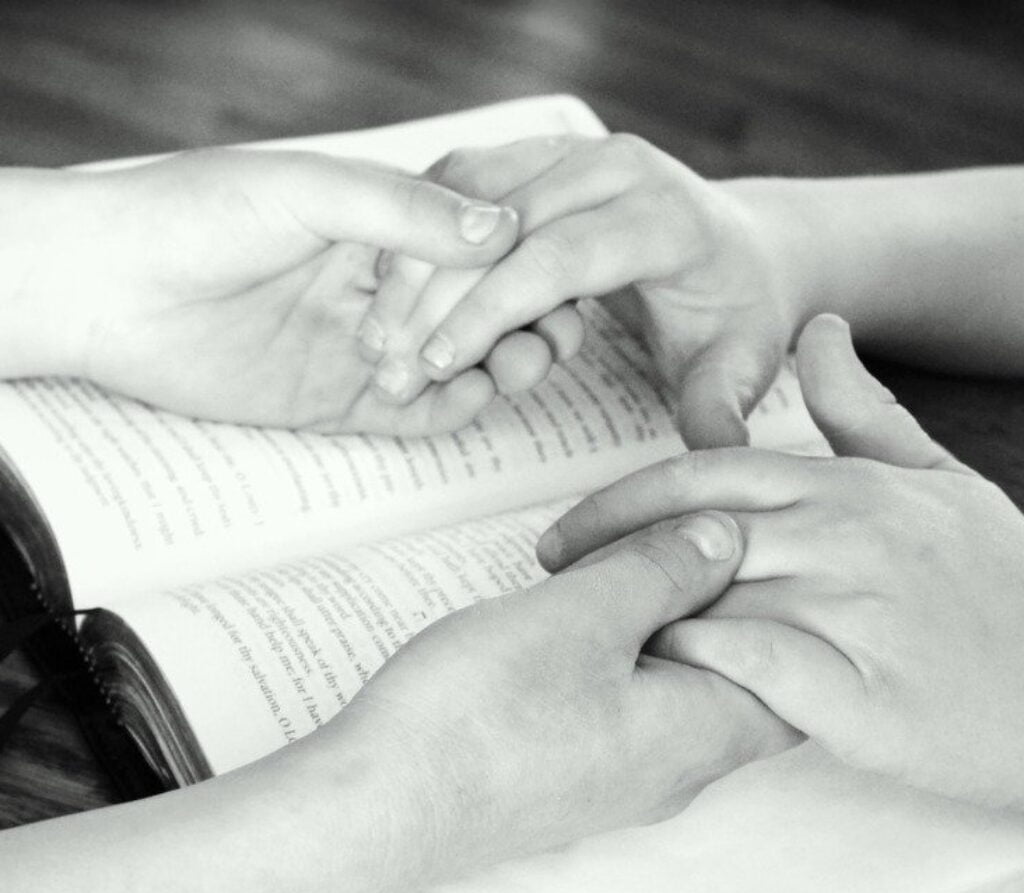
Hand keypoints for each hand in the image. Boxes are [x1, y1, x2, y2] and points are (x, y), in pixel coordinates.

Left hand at [0, 151, 522, 434]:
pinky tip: (477, 394)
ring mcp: (366, 346)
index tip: (557, 277)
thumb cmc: (197, 215)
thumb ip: (405, 212)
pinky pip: (416, 414)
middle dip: (524, 320)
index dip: (522, 266)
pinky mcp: (340, 401)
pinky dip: (455, 407)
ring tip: (522, 364)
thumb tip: (503, 228)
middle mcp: (382, 286)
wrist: (110, 289)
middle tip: (551, 334)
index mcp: (380, 225)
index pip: (477, 247)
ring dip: (501, 364)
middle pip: (481, 309)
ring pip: (459, 363)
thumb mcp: (309, 193)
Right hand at [327, 509, 796, 876]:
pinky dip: (626, 651)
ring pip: (680, 687)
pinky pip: (631, 705)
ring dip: (665, 623)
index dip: (786, 597)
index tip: (748, 539)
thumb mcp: (583, 614)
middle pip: (739, 675)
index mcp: (700, 733)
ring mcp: (622, 778)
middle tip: (682, 539)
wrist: (381, 802)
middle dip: (721, 601)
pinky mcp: (574, 772)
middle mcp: (676, 770)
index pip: (798, 673)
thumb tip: (727, 539)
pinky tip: (581, 615)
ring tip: (624, 565)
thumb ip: (666, 570)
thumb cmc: (482, 712)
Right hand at [361, 134, 799, 446]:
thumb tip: (715, 455)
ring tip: (377, 334)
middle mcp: (616, 168)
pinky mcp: (542, 156)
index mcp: (663, 216)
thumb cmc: (735, 312)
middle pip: (498, 226)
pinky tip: (391, 291)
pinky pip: (463, 182)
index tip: (436, 365)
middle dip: (434, 295)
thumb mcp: (740, 364)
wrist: (740, 249)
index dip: (488, 312)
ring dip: (414, 264)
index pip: (556, 259)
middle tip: (387, 361)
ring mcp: (575, 153)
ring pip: (467, 196)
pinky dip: (421, 232)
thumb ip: (721, 408)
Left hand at [538, 314, 1023, 809]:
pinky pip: (748, 669)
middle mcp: (841, 534)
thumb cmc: (994, 583)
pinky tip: (653, 684)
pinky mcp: (859, 692)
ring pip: (706, 597)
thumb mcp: (934, 477)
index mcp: (844, 484)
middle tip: (547, 580)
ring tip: (578, 637)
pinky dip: (692, 670)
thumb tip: (820, 327)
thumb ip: (861, 408)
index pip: (700, 476)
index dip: (618, 503)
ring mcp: (852, 610)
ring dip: (634, 614)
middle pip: (685, 532)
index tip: (565, 534)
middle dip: (601, 554)